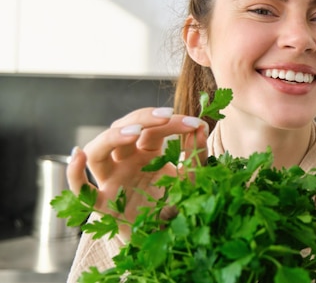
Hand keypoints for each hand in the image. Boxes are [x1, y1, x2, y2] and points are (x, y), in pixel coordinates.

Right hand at [66, 107, 208, 239]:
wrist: (171, 240)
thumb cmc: (178, 206)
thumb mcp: (192, 178)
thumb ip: (195, 154)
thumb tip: (202, 126)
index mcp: (147, 153)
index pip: (153, 128)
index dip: (172, 122)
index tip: (195, 123)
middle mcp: (126, 162)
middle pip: (124, 129)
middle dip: (144, 118)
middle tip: (166, 116)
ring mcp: (112, 181)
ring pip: (99, 151)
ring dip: (112, 136)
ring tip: (135, 131)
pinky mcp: (103, 204)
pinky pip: (80, 188)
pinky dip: (73, 172)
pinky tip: (78, 156)